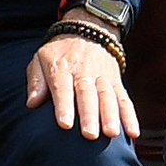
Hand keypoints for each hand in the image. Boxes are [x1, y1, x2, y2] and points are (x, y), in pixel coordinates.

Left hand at [26, 24, 138, 143]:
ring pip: (108, 97)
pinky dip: (130, 116)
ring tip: (112, 134)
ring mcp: (103, 77)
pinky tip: (133, 132)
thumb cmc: (59, 53)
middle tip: (90, 135)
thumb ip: (35, 81)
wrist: (88, 30)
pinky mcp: (117, 82)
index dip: (64, 106)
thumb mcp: (40, 59)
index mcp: (62, 68)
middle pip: (87, 94)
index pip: (63, 88)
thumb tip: (32, 103)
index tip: (64, 125)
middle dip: (89, 115)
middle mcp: (84, 72)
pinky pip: (125, 99)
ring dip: (111, 116)